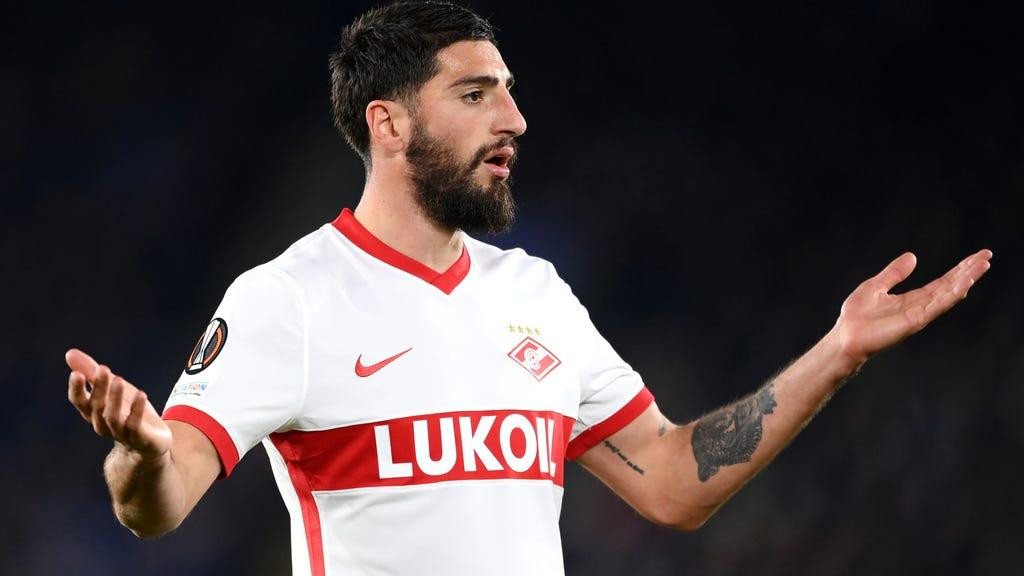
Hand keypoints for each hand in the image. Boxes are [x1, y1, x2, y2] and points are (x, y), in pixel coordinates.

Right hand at [66, 349, 171, 460]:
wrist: (149, 443)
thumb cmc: (127, 412)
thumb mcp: (111, 389)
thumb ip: (91, 372)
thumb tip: (69, 353)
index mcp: (93, 413)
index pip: (79, 401)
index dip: (76, 389)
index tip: (76, 374)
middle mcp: (102, 424)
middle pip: (96, 406)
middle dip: (99, 387)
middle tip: (103, 368)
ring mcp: (119, 433)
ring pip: (112, 417)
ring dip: (114, 398)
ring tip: (119, 379)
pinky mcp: (138, 438)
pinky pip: (134, 425)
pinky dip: (136, 410)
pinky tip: (142, 394)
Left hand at [831, 249, 992, 368]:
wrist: (845, 337)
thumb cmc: (856, 317)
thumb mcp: (875, 286)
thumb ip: (894, 273)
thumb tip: (912, 256)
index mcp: (911, 300)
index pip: (941, 283)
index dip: (958, 271)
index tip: (975, 258)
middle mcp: (920, 307)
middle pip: (950, 287)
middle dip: (968, 272)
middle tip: (987, 256)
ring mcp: (919, 315)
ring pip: (948, 294)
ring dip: (966, 279)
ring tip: (982, 265)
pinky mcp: (915, 321)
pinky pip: (937, 305)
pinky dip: (952, 293)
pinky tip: (965, 282)